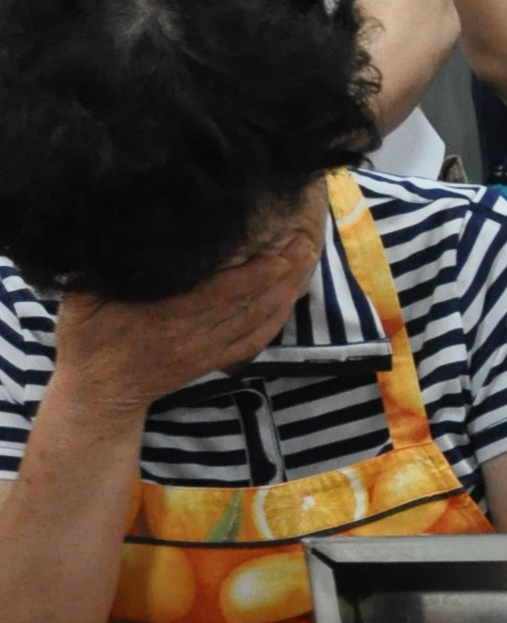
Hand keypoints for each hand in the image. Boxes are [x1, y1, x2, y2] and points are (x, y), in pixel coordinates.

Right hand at [53, 210, 324, 427]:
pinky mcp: (213, 361)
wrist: (98, 395)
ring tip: (307, 257)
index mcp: (162, 319)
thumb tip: (122, 227)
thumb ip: (99, 268)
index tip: (279, 250)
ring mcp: (206, 352)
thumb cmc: (87, 339)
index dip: (253, 275)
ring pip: (256, 321)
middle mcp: (191, 336)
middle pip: (248, 304)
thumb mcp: (82, 299)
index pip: (218, 294)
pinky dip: (276, 320)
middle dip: (282, 273)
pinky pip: (253, 342)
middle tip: (306, 239)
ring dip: (286, 291)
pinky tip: (291, 297)